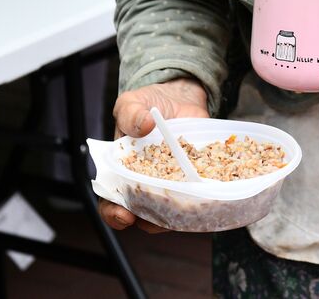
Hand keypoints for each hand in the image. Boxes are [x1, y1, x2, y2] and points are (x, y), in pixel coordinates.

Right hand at [99, 78, 208, 232]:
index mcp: (123, 172)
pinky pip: (198, 196)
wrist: (178, 98)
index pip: (112, 202)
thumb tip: (143, 125)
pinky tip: (206, 192)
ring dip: (177, 214)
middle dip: (147, 221)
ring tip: (183, 204)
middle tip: (154, 217)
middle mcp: (146, 184)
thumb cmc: (148, 105)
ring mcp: (172, 183)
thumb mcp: (131, 103)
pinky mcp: (194, 179)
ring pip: (172, 212)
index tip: (123, 214)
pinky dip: (202, 198)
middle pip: (142, 214)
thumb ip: (130, 113)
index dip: (114, 213)